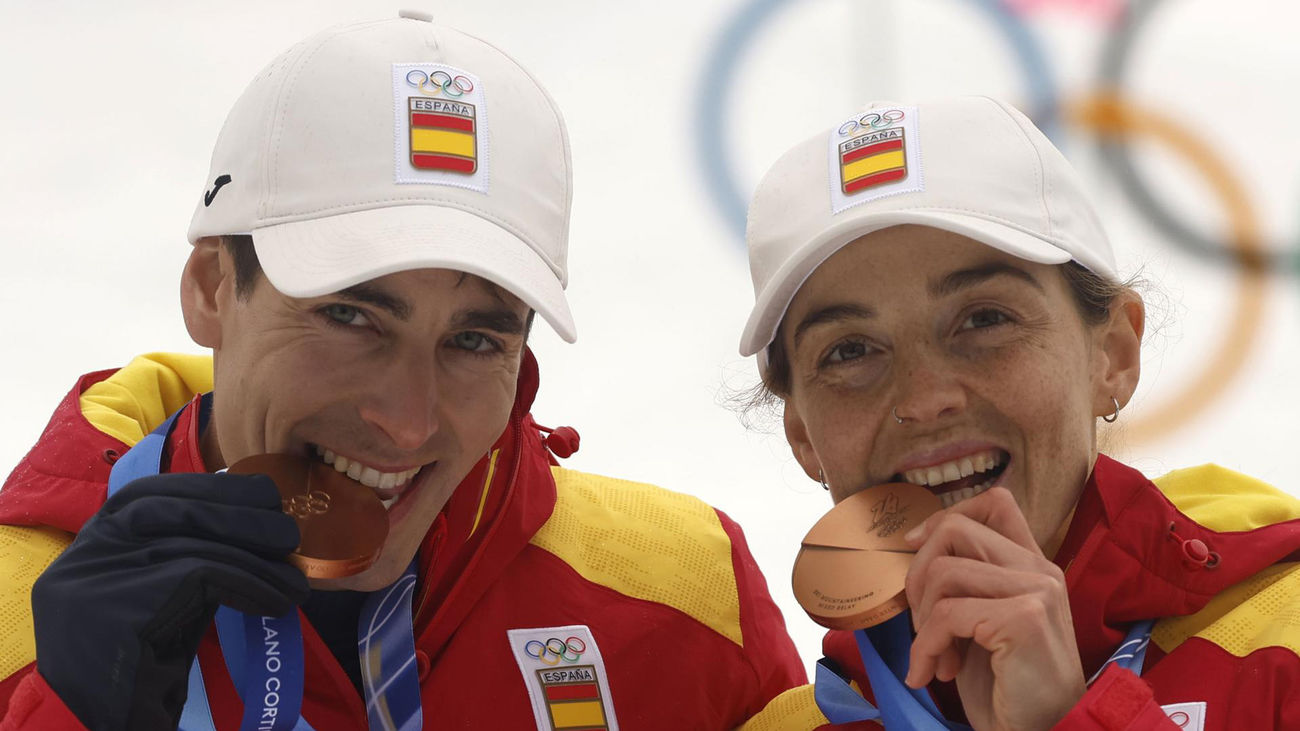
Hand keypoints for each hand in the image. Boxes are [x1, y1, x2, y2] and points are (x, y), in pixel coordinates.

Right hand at [31, 472, 309, 730]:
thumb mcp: (162, 594)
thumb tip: (253, 512)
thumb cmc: (144, 663)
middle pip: (171, 508)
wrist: (110, 725)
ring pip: (194, 544)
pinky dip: (251, 585)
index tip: (262, 495)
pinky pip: (204, 576)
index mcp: (89, 544)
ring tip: (296, 584)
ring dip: (258, 560)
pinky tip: (277, 603)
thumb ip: (187, 552)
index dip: (212, 488)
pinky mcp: (120, 608)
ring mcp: (95, 579)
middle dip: (240, 513)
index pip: (148, 492)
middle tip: (290, 534)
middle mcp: (83, 554)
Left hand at [901, 487, 1084, 730]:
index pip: (995, 502)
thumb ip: (967, 579)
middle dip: (917, 573)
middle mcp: (1040, 569)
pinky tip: (934, 675)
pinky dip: (925, 648)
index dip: (944, 517)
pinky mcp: (1024, 619)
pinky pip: (945, 614)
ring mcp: (1036, 591)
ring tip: (936, 655)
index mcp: (1033, 563)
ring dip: (921, 620)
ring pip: (943, 571)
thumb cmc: (1006, 681)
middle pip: (955, 528)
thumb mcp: (983, 620)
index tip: (915, 548)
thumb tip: (913, 542)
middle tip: (920, 620)